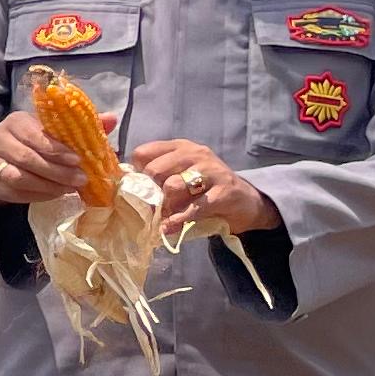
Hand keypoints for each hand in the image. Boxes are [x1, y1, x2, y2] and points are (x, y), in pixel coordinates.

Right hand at [0, 109, 87, 205]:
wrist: (2, 155)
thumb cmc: (35, 139)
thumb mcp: (54, 128)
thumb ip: (81, 124)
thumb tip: (112, 118)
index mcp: (15, 122)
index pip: (34, 135)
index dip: (56, 149)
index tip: (77, 160)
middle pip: (27, 158)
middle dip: (56, 171)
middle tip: (80, 179)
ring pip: (19, 178)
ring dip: (47, 186)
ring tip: (69, 189)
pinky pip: (14, 193)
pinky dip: (37, 195)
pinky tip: (54, 194)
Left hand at [130, 137, 280, 237]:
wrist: (246, 202)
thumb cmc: (206, 190)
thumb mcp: (182, 177)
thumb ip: (159, 179)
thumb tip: (129, 191)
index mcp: (180, 147)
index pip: (144, 153)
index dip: (137, 174)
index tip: (141, 189)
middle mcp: (195, 154)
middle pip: (155, 170)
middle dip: (150, 192)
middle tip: (152, 207)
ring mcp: (211, 171)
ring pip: (172, 186)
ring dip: (165, 206)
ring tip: (165, 216)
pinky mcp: (224, 191)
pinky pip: (194, 207)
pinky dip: (179, 220)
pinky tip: (170, 228)